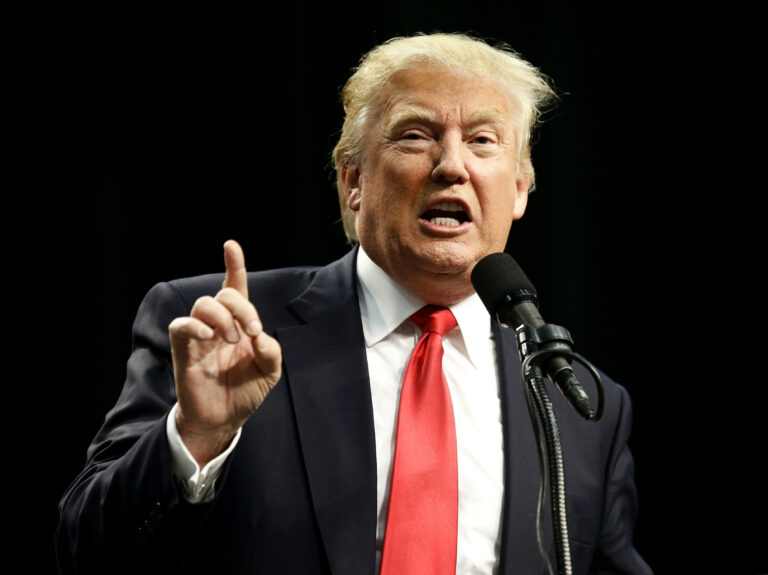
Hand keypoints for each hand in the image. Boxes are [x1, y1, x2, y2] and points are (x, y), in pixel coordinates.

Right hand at [168, 239, 281, 465]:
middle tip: (252, 330)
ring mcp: (200, 336)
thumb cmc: (245, 391)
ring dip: (222, 316)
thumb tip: (260, 336)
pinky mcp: (184, 350)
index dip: (234, 266)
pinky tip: (208, 336)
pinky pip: (180, 326)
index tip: (230, 246)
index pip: (235, 288)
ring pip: (203, 304)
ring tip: (232, 339)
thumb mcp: (269, 372)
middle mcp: (219, 325)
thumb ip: (271, 352)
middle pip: (223, 294)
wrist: (224, 419)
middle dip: (241, 306)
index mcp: (239, 324)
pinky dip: (194, 325)